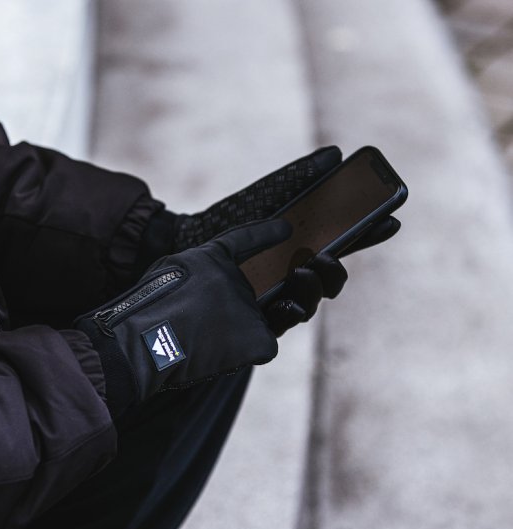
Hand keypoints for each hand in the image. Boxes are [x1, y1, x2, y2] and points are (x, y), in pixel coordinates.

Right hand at [76, 219, 290, 419]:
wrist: (142, 344)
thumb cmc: (144, 313)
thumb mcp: (165, 275)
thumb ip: (195, 276)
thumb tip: (207, 294)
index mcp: (210, 258)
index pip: (245, 239)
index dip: (266, 233)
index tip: (286, 229)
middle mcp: (235, 278)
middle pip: (246, 296)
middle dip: (228, 314)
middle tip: (198, 330)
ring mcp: (250, 307)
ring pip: (256, 321)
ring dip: (237, 333)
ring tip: (206, 342)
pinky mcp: (259, 337)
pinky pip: (264, 345)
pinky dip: (246, 354)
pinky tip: (217, 355)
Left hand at [142, 146, 400, 336]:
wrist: (192, 238)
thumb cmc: (230, 215)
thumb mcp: (267, 193)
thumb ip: (298, 176)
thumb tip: (334, 154)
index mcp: (304, 240)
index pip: (345, 239)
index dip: (369, 232)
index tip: (391, 220)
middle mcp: (297, 267)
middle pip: (333, 275)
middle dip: (338, 270)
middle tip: (327, 257)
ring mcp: (281, 289)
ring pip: (315, 298)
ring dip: (317, 286)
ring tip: (303, 270)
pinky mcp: (262, 310)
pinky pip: (286, 317)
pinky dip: (291, 307)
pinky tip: (284, 298)